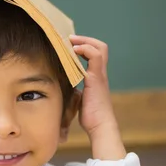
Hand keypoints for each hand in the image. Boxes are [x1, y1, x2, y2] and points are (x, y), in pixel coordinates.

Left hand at [69, 34, 125, 159]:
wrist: (99, 126)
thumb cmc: (90, 116)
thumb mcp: (80, 98)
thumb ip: (75, 90)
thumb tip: (64, 87)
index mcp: (96, 77)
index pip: (96, 54)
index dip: (85, 46)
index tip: (71, 45)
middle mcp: (100, 73)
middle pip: (100, 47)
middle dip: (85, 39)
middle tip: (70, 39)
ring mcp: (99, 75)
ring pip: (99, 48)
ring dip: (84, 41)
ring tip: (71, 41)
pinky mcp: (96, 78)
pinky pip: (95, 56)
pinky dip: (85, 49)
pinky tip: (74, 50)